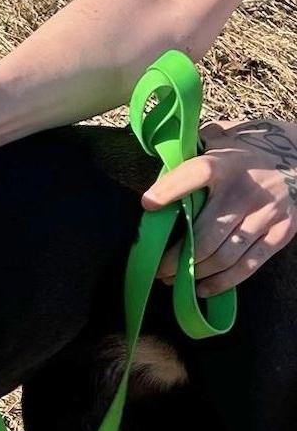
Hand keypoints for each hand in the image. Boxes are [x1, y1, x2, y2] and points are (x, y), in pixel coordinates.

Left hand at [142, 119, 296, 295]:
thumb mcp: (219, 143)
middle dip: (175, 259)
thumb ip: (190, 150)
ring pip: (224, 256)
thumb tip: (157, 167)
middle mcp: (248, 190)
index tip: (147, 204)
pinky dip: (221, 282)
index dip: (171, 189)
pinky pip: (247, 266)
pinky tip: (201, 287)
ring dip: (194, 274)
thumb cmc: (241, 157)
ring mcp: (268, 213)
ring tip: (173, 279)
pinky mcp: (282, 232)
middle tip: (158, 270)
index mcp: (227, 164)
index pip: (197, 173)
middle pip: (206, 235)